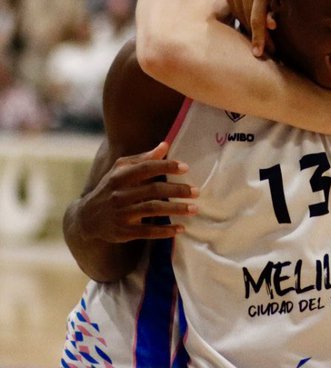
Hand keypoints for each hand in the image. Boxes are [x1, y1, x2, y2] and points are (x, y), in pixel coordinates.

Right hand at [76, 142, 196, 242]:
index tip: (186, 168)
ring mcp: (120, 214)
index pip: (146, 168)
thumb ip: (143, 159)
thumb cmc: (110, 189)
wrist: (85, 218)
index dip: (167, 167)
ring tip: (194, 209)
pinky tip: (180, 228)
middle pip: (153, 190)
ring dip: (176, 210)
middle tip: (197, 192)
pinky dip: (165, 231)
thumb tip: (165, 145)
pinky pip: (147, 232)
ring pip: (152, 210)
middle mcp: (119, 195)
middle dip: (177, 191)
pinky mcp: (122, 232)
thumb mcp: (120, 171)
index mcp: (119, 177)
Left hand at [221, 0, 273, 56]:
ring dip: (260, 37)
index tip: (258, 48)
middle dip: (255, 38)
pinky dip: (262, 28)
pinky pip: (258, 14)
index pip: (237, 15)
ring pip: (249, 19)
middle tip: (266, 54)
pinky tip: (269, 38)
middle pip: (241, 19)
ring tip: (272, 51)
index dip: (248, 32)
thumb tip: (262, 24)